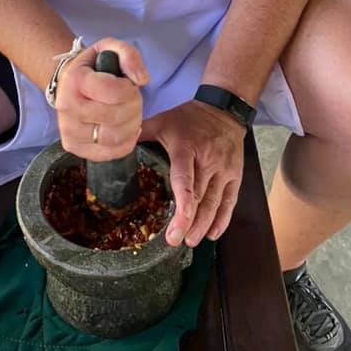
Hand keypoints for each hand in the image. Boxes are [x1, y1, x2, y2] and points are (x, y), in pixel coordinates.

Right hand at [55, 38, 148, 160]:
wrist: (68, 84)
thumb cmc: (93, 66)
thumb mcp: (110, 48)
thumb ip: (129, 55)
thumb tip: (142, 80)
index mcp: (74, 80)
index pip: (113, 92)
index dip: (129, 88)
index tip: (127, 84)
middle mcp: (67, 107)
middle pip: (116, 116)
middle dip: (134, 106)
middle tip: (132, 98)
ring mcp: (68, 130)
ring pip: (115, 137)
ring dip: (133, 124)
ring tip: (130, 112)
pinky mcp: (73, 147)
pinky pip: (111, 153)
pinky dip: (127, 141)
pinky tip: (125, 127)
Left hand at [141, 100, 245, 248]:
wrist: (224, 110)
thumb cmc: (189, 118)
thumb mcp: (163, 121)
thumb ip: (141, 133)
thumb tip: (115, 142)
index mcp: (186, 148)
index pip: (184, 178)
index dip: (183, 202)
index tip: (179, 222)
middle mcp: (207, 160)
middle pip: (199, 196)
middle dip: (189, 222)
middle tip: (176, 240)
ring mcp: (223, 169)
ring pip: (214, 202)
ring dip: (204, 224)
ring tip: (191, 240)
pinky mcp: (235, 175)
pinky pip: (229, 201)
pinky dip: (222, 219)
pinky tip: (213, 234)